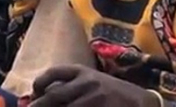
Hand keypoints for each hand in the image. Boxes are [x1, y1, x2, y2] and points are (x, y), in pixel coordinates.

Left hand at [30, 65, 161, 106]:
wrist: (141, 103)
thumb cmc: (113, 93)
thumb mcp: (94, 82)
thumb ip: (72, 86)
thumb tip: (42, 97)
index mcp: (84, 72)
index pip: (54, 73)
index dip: (39, 83)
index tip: (34, 92)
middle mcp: (87, 83)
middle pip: (53, 96)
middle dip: (38, 106)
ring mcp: (94, 100)